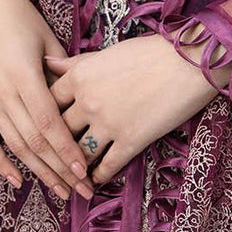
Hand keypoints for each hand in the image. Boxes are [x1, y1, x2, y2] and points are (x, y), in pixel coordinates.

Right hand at [0, 0, 93, 201]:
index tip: (85, 171)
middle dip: (59, 169)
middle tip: (81, 191)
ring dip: (38, 171)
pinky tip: (18, 180)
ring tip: (60, 191)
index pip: (49, 124)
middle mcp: (2, 93)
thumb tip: (85, 102)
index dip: (66, 150)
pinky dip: (1, 163)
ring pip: (14, 146)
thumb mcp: (49, 39)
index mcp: (23, 76)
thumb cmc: (24, 17)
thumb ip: (65, 73)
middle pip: (33, 142)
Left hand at [42, 32, 230, 185]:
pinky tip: (96, 180)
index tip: (42, 127)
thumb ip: (77, 63)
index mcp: (80, 76)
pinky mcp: (131, 140)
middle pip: (59, 132)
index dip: (42, 117)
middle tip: (49, 160)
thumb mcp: (109, 52)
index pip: (47, 102)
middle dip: (53, 147)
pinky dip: (98, 176)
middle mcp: (88, 101)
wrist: (190, 60)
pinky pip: (106, 166)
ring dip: (73, 167)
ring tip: (70, 176)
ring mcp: (108, 123)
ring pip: (79, 153)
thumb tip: (47, 63)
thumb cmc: (151, 51)